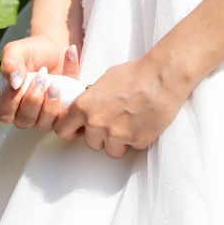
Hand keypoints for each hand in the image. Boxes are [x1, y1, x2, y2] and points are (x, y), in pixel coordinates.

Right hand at [0, 35, 79, 129]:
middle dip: (33, 100)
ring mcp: (44, 115)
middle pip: (24, 120)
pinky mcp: (63, 114)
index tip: (20, 83)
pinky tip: (67, 73)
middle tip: (41, 77)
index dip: (11, 101)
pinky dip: (68, 95)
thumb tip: (14, 84)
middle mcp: (24, 111)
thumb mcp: (15, 51)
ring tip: (54, 82)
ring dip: (50, 105)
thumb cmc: (32, 50)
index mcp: (8, 99)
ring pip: (44, 124)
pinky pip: (66, 116)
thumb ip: (10, 64)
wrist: (56, 46)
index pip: (4, 113)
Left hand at [53, 55, 193, 157]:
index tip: (78, 131)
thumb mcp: (101, 84)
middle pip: (91, 143)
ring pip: (111, 150)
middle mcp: (95, 123)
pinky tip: (142, 123)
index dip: (71, 131)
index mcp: (82, 107)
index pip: (63, 130)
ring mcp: (116, 135)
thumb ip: (90, 101)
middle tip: (112, 122)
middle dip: (100, 136)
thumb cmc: (133, 74)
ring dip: (117, 142)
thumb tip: (87, 110)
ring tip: (128, 124)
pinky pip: (132, 147)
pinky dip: (136, 139)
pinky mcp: (137, 141)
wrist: (160, 77)